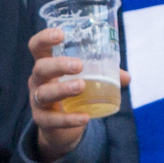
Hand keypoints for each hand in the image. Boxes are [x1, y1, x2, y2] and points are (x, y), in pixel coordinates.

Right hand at [27, 27, 130, 161]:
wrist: (58, 128)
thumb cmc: (70, 95)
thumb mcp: (84, 81)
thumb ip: (103, 76)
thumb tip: (126, 76)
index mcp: (46, 65)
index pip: (37, 47)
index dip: (44, 38)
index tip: (61, 34)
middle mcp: (37, 80)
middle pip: (40, 68)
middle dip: (58, 65)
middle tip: (79, 65)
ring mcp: (37, 101)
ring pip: (44, 93)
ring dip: (63, 89)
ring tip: (81, 86)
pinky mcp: (42, 120)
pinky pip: (53, 120)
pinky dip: (69, 119)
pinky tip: (85, 118)